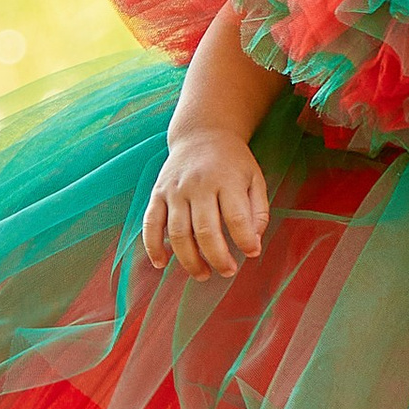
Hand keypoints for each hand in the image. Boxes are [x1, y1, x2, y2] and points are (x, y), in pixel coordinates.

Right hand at [142, 128, 269, 277]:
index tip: (252, 253)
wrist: (202, 133)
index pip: (236, 217)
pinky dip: (152, 247)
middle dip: (217, 257)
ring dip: (189, 260)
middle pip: (204, 230)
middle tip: (228, 272)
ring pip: (177, 233)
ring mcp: (174, 190)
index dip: (244, 240)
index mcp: (226, 179)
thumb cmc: (233, 162)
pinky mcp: (157, 194)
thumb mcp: (255, 178)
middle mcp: (198, 185)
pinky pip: (150, 224)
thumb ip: (258, 211)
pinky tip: (161, 264)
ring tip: (203, 274)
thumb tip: (253, 245)